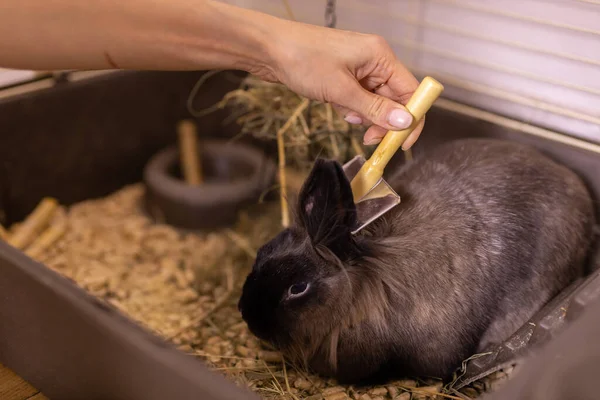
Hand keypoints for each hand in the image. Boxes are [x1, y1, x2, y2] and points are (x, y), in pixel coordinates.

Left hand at [253, 21, 423, 149]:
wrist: (269, 50)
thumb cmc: (303, 60)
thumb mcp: (341, 90)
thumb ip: (374, 109)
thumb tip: (404, 122)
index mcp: (380, 56)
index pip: (411, 92)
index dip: (411, 119)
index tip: (401, 144)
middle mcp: (374, 60)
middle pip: (393, 100)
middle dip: (381, 121)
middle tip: (367, 138)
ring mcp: (359, 68)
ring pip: (374, 103)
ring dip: (361, 114)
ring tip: (341, 109)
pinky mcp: (344, 76)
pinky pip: (357, 99)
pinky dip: (348, 107)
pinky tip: (332, 103)